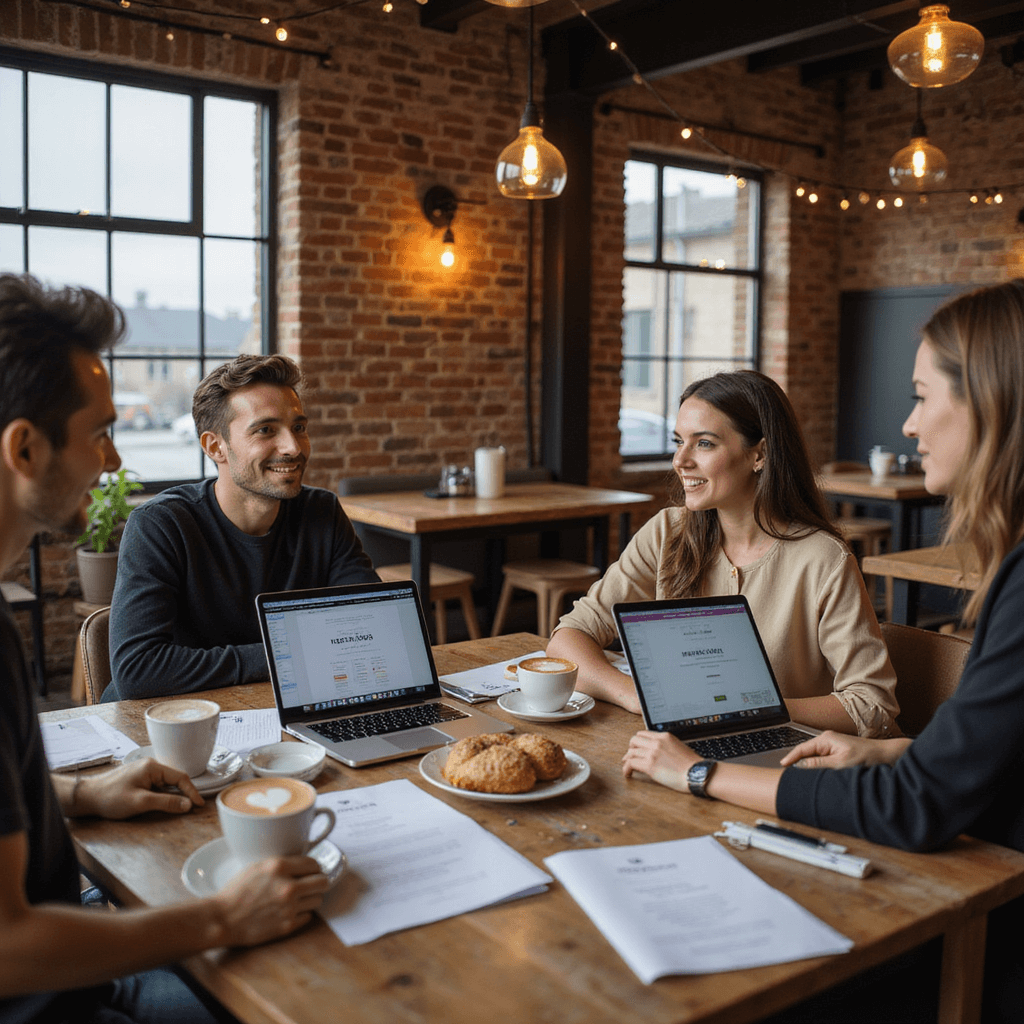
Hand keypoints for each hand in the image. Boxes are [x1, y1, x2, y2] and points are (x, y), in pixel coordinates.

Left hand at [71, 758, 203, 818]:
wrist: (86, 797)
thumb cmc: (111, 798)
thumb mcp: (141, 803)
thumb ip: (166, 803)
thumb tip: (187, 805)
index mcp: (153, 767)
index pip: (180, 777)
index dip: (192, 791)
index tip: (199, 804)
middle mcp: (150, 766)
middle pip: (174, 779)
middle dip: (184, 793)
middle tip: (192, 808)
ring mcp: (143, 771)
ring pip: (166, 783)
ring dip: (173, 795)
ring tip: (180, 807)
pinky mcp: (138, 779)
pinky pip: (157, 785)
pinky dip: (163, 795)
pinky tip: (163, 803)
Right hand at [212, 856, 330, 946]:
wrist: (222, 919)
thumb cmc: (236, 892)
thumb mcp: (258, 866)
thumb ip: (282, 863)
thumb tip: (304, 864)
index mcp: (279, 867)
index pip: (314, 864)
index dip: (314, 867)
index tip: (311, 870)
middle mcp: (288, 886)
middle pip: (323, 882)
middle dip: (318, 882)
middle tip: (311, 883)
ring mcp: (289, 908)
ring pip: (318, 900)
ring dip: (310, 898)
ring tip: (299, 898)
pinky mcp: (287, 926)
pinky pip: (308, 917)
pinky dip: (302, 913)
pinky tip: (290, 911)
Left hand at [622, 730, 698, 791]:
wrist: (698, 773)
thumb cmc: (692, 765)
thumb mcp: (680, 747)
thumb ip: (667, 746)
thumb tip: (659, 752)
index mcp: (665, 736)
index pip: (644, 734)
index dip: (638, 742)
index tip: (636, 749)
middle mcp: (657, 742)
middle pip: (634, 740)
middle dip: (631, 748)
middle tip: (630, 757)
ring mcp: (652, 753)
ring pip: (631, 752)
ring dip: (627, 760)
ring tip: (627, 767)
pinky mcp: (650, 765)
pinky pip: (631, 763)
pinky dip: (626, 769)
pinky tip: (628, 774)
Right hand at [780, 731, 910, 769]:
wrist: (884, 754)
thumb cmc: (866, 756)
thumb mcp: (841, 763)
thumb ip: (819, 764)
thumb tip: (801, 766)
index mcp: (825, 739)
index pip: (802, 748)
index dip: (791, 757)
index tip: (782, 765)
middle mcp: (827, 739)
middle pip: (806, 752)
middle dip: (797, 762)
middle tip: (788, 773)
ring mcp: (832, 745)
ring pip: (814, 756)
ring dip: (808, 765)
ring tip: (799, 775)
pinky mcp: (837, 751)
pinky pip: (821, 758)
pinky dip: (816, 765)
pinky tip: (815, 773)